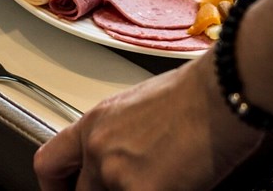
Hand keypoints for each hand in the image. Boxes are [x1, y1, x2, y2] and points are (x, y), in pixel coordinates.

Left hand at [34, 54, 263, 189]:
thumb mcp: (142, 107)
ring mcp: (118, 173)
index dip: (56, 188)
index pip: (49, 163)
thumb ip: (123, 138)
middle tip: (130, 187)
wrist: (223, 91)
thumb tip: (129, 161)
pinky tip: (184, 182)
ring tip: (169, 177)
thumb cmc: (198, 92)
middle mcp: (99, 148)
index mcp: (96, 123)